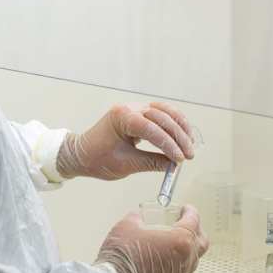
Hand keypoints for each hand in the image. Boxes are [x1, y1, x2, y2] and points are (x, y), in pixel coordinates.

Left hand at [56, 102, 194, 180]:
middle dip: (178, 137)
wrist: (82, 154)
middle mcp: (129, 108)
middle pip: (162, 118)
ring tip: (190, 144)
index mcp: (121, 117)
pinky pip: (163, 113)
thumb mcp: (126, 164)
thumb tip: (174, 165)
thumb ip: (152, 162)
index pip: (151, 129)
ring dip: (181, 127)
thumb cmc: (98, 159)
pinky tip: (184, 135)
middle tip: (189, 155)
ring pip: (166, 111)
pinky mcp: (141, 112)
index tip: (179, 160)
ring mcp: (136, 108)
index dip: (168, 145)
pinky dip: (175, 123)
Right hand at [96, 205, 208, 272]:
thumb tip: (136, 218)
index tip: (186, 209)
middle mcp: (185, 259)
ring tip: (175, 242)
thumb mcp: (128, 225)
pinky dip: (178, 263)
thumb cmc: (123, 258)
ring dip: (188, 249)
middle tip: (187, 223)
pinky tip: (166, 258)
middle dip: (196, 231)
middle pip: (201, 242)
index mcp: (181, 241)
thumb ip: (137, 218)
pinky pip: (181, 272)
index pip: (194, 220)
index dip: (190, 211)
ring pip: (193, 259)